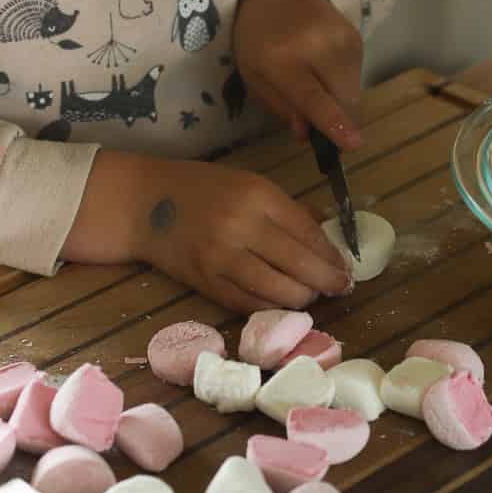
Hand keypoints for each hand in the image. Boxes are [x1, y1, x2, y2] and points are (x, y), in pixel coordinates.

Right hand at [61, 149, 351, 313]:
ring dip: (302, 299)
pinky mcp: (206, 284)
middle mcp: (241, 227)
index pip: (308, 233)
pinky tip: (283, 304)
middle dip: (327, 282)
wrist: (144, 204)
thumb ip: (287, 211)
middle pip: (299, 265)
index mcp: (257, 196)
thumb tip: (327, 243)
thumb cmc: (203, 189)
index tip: (346, 269)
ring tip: (311, 295)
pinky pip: (249, 305)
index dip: (332, 256)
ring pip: (278, 291)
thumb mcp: (249, 184)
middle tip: (340, 288)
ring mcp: (221, 259)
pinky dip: (272, 308)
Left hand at [232, 0, 363, 150]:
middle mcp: (318, 47)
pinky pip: (356, 78)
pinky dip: (342, 84)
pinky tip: (324, 71)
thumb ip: (280, 106)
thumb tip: (306, 133)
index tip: (353, 145)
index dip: (333, 123)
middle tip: (315, 119)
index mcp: (282, 58)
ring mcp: (343, 39)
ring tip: (315, 84)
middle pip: (342, 101)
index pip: (313, 97)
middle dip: (336, 119)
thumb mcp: (253, 74)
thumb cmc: (258, 36)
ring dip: (339, 102)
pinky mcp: (357, 38)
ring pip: (353, 92)